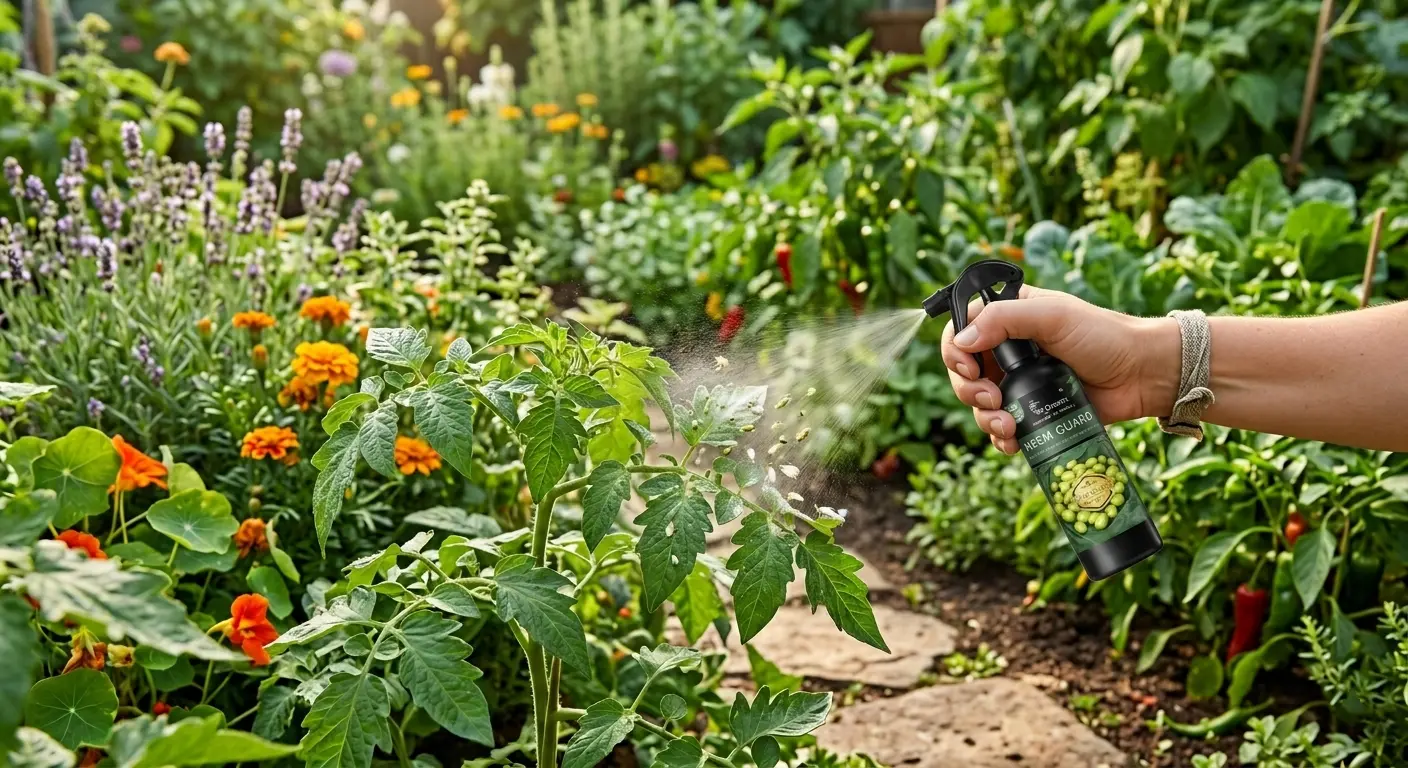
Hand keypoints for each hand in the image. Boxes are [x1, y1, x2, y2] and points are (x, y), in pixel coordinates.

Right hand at [940, 286, 1177, 453]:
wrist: (1143, 375)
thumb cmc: (1104, 336)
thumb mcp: (1053, 316)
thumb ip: (1004, 319)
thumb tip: (962, 341)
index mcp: (1009, 318)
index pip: (960, 331)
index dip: (954, 352)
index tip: (969, 369)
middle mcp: (1009, 350)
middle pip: (963, 373)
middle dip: (969, 391)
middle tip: (992, 399)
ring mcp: (1020, 383)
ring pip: (980, 405)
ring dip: (985, 419)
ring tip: (1009, 426)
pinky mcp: (1034, 412)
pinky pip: (1002, 429)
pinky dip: (1001, 438)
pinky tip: (1014, 441)